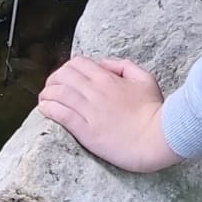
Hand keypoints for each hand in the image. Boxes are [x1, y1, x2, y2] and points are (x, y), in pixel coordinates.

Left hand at [37, 57, 179, 170]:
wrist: (157, 138)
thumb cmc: (153, 110)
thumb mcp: (144, 78)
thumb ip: (123, 66)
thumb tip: (102, 64)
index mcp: (108, 79)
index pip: (77, 63)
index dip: (67, 68)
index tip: (65, 77)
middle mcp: (96, 92)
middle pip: (63, 76)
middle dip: (53, 80)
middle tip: (52, 89)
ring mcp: (90, 112)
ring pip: (58, 94)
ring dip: (47, 95)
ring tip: (44, 100)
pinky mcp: (86, 131)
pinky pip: (61, 115)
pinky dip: (49, 110)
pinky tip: (45, 110)